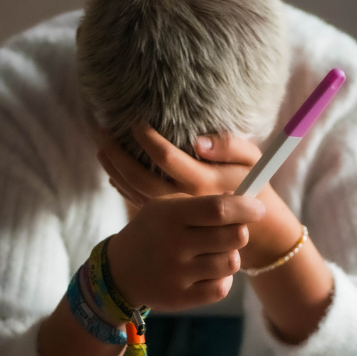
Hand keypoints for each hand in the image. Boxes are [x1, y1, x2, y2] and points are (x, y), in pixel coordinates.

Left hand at [97, 124, 303, 267]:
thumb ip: (230, 147)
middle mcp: (183, 201)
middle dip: (116, 153)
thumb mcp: (253, 162)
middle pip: (138, 176)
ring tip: (100, 147)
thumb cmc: (256, 189)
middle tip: (100, 131)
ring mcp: (173, 214)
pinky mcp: (169, 220)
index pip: (166, 158)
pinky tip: (113, 171)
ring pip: (134, 190)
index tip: (136, 122)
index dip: (148, 138)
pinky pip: (138, 201)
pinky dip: (123, 184)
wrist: (256, 234)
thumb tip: (198, 142)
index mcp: (203, 184)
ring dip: (114, 168)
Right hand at [107, 193, 264, 311]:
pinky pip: (222, 288)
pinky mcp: (180, 298)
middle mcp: (174, 244)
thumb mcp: (166, 207)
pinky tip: (208, 271)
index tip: (257, 208)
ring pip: (231, 263)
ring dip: (230, 255)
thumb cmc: (152, 231)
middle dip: (240, 231)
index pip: (219, 209)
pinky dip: (222, 279)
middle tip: (232, 230)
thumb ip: (202, 203)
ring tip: (215, 251)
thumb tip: (241, 200)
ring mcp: (177, 274)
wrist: (118, 271)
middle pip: (233, 236)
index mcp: (171, 215)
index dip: (245, 207)